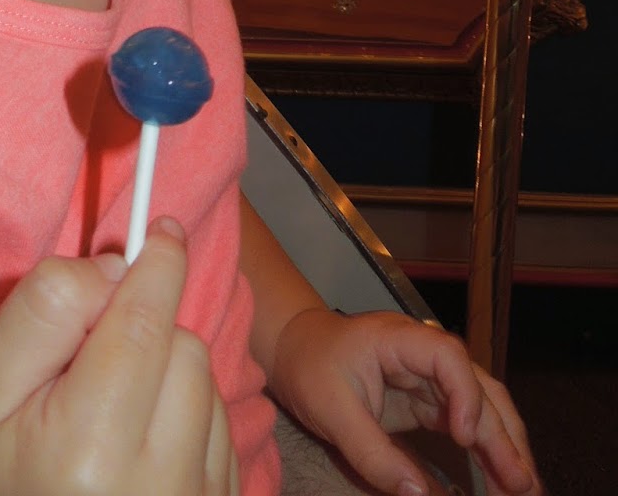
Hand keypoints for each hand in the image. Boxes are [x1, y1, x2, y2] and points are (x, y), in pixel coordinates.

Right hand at [0, 220, 236, 495]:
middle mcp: (159, 484)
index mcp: (91, 449)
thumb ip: (41, 312)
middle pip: (183, 351)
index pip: (145, 324)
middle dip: (147, 329)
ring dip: (170, 375)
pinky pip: (222, 432)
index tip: (161, 229)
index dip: (157, 264)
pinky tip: (141, 443)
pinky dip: (188, 419)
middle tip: (91, 359)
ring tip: (113, 409)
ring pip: (208, 388)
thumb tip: (115, 266)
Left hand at [270, 307, 539, 495]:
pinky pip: (468, 423)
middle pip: (479, 387)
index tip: (463, 436)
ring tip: (526, 489)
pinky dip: (488, 451)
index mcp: (400, 340)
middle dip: (503, 435)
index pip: (449, 357)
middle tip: (522, 485)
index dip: (464, 395)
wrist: (294, 348)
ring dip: (506, 446)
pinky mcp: (429, 401)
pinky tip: (503, 481)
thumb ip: (373, 453)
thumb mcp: (331, 411)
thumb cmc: (308, 366)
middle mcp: (425, 355)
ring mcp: (431, 378)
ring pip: (483, 407)